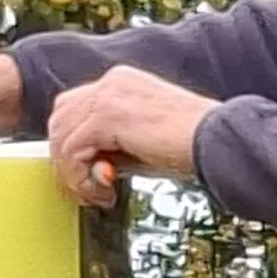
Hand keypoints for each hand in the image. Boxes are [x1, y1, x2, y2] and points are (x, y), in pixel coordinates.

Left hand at [46, 67, 217, 207]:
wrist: (216, 141)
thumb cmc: (191, 145)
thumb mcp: (141, 144)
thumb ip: (111, 149)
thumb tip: (88, 169)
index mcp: (121, 83)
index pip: (74, 109)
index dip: (72, 146)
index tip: (88, 176)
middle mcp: (112, 82)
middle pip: (60, 120)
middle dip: (67, 161)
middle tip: (87, 191)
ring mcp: (108, 95)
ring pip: (61, 136)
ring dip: (73, 174)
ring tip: (98, 195)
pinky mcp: (108, 115)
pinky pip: (73, 150)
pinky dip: (81, 177)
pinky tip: (104, 191)